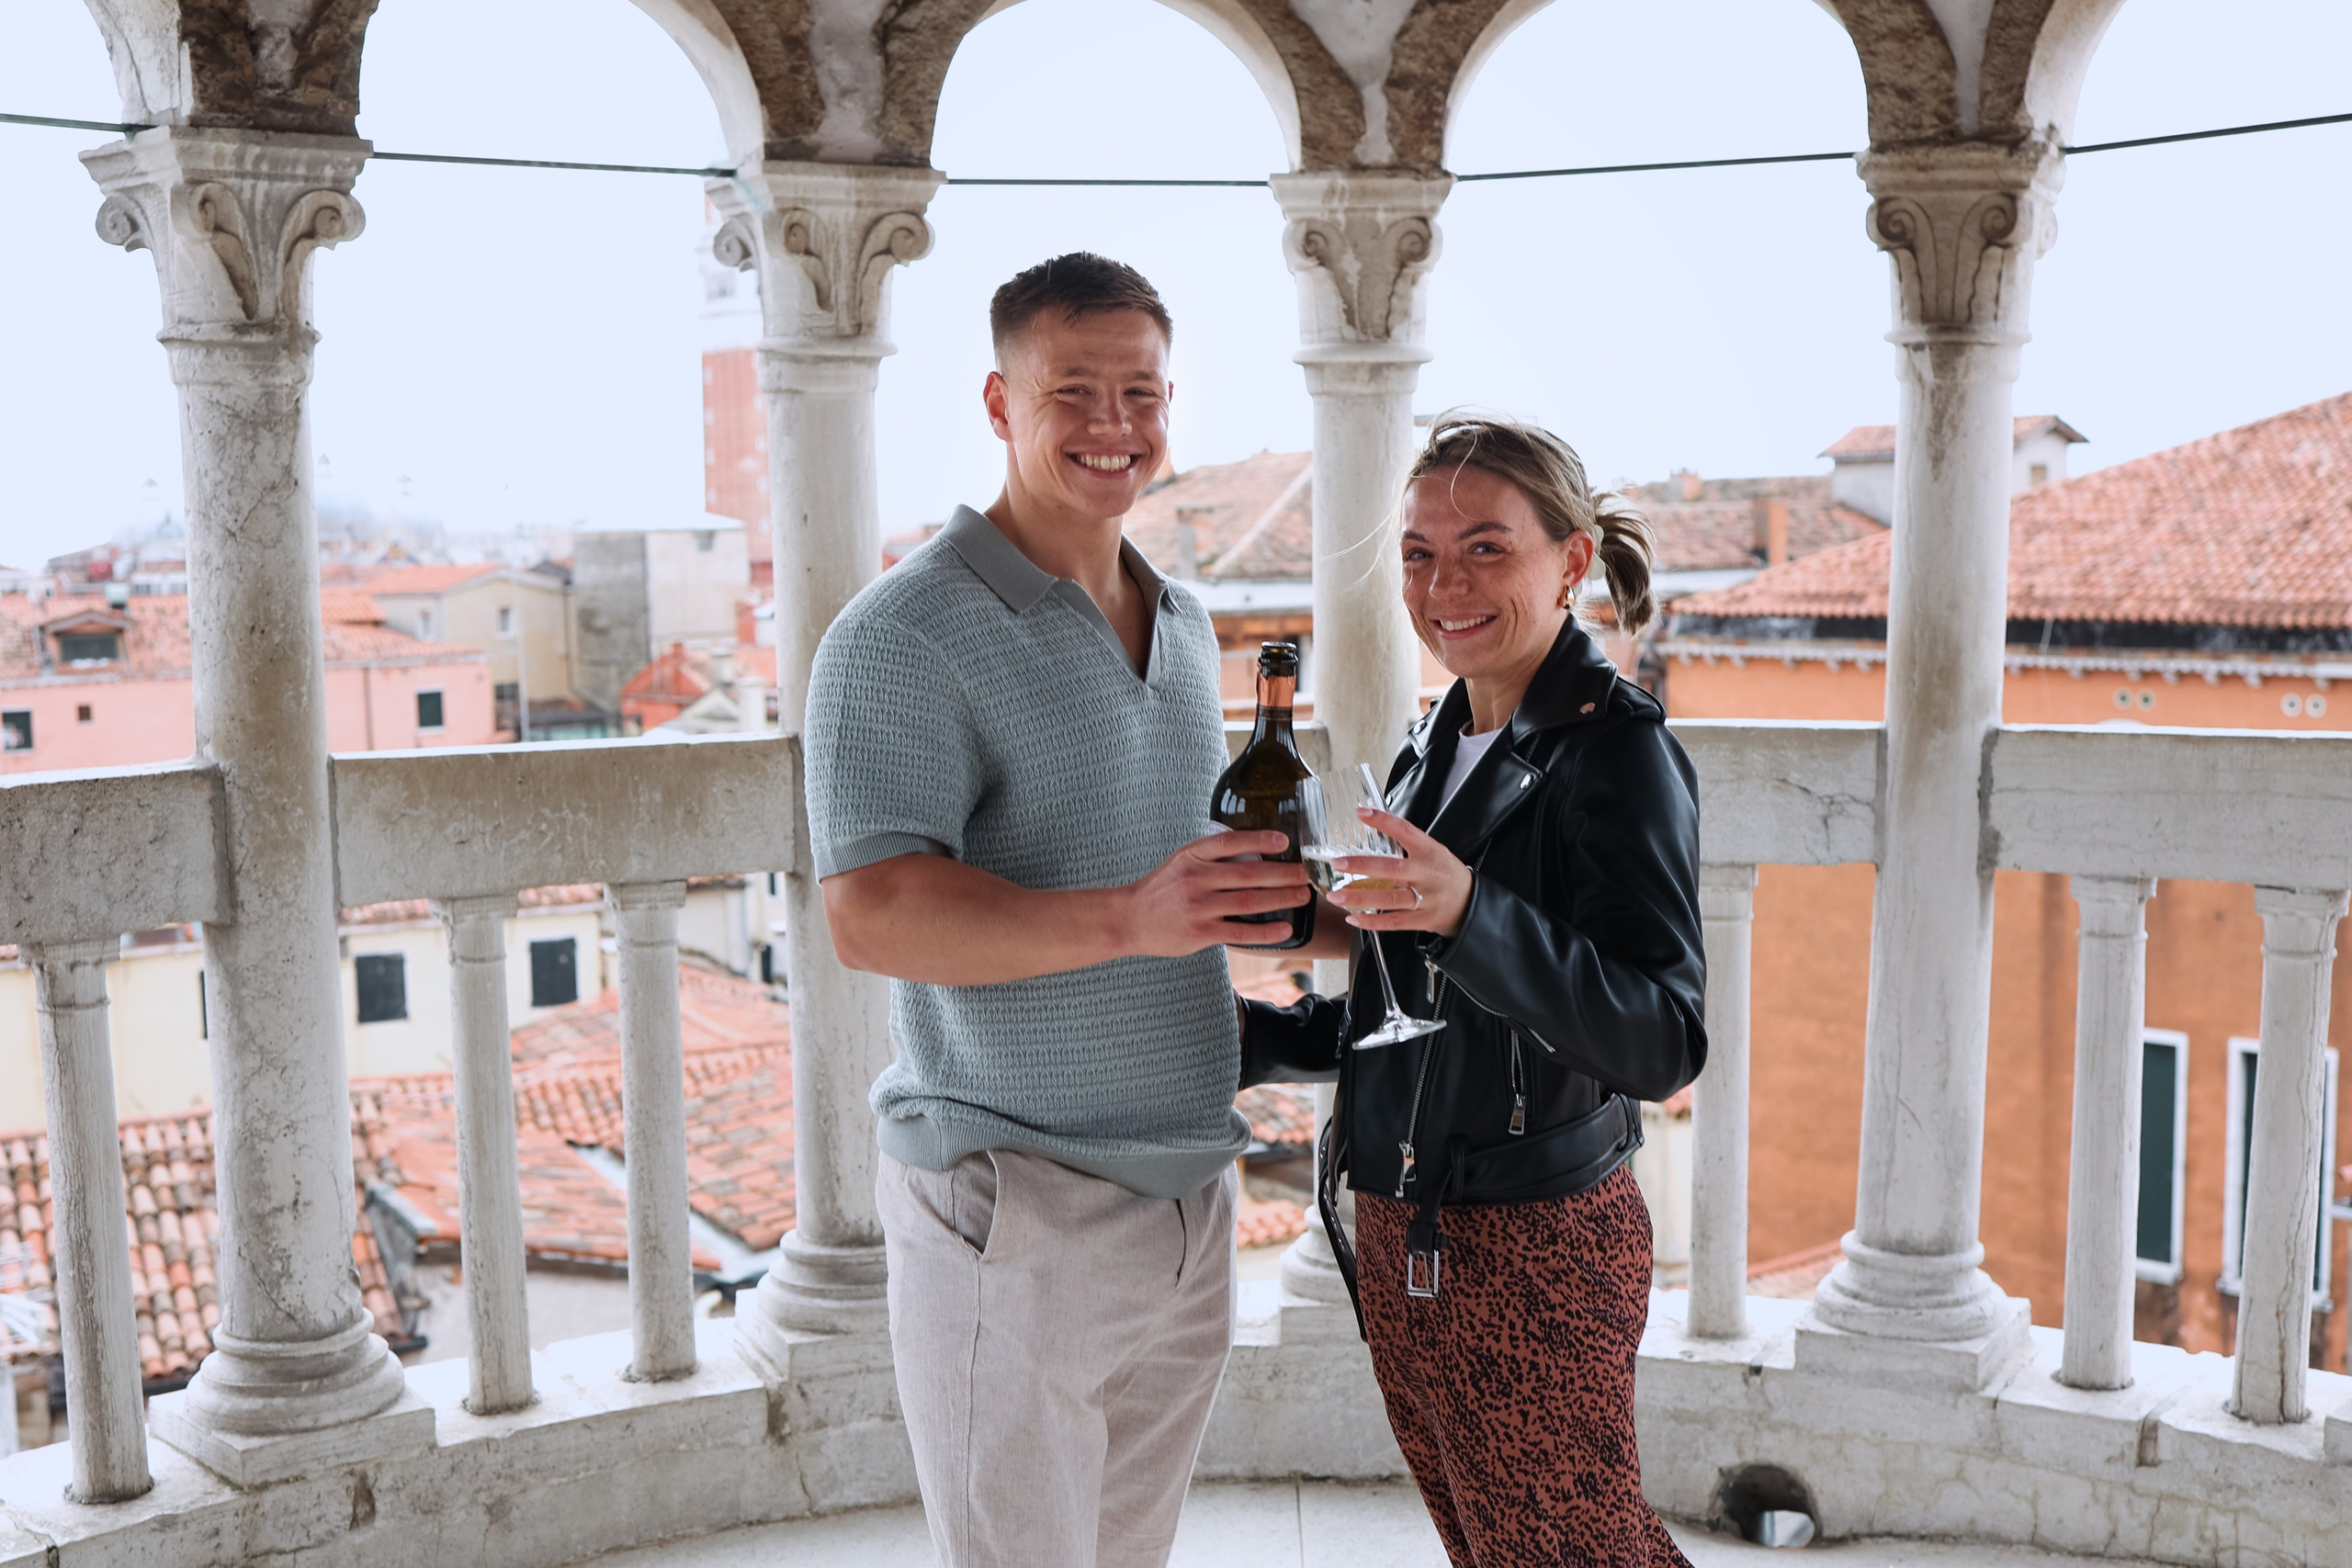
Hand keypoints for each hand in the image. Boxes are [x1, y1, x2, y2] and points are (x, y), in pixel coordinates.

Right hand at [1122, 831, 1310, 956]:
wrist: (1130, 919)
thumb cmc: (1161, 889)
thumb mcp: (1181, 861)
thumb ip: (1211, 857)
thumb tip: (1255, 852)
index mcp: (1192, 857)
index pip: (1230, 843)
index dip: (1259, 840)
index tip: (1284, 842)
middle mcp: (1196, 879)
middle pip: (1248, 874)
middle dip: (1283, 874)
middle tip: (1305, 874)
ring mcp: (1199, 907)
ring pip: (1249, 901)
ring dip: (1281, 899)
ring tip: (1302, 896)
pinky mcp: (1201, 933)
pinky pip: (1241, 931)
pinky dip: (1266, 931)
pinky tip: (1285, 928)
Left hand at [1328, 808, 1472, 939]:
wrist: (1470, 903)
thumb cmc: (1445, 874)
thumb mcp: (1434, 851)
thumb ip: (1407, 844)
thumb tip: (1373, 828)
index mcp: (1429, 851)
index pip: (1405, 830)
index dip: (1383, 821)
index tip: (1361, 813)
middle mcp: (1427, 873)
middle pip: (1392, 868)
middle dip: (1362, 865)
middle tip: (1337, 863)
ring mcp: (1426, 898)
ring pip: (1390, 898)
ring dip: (1360, 898)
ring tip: (1336, 896)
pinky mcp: (1423, 920)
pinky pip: (1394, 922)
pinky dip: (1372, 921)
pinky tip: (1353, 918)